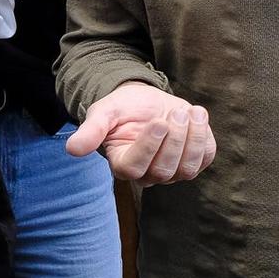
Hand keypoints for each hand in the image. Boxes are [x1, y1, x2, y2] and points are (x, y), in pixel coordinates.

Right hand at [66, 81, 215, 185]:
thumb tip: (72, 149)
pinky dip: (204, 137)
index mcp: (122, 164)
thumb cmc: (122, 109)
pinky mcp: (193, 161)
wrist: (145, 103)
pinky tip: (197, 116)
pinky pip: (205, 158)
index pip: (134, 168)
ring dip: (193, 139)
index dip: (149, 147)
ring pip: (188, 169)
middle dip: (175, 140)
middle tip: (176, 111)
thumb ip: (91, 130)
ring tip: (190, 110)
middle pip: (164, 171)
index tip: (158, 122)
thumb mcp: (104, 113)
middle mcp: (147, 174)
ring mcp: (173, 171)